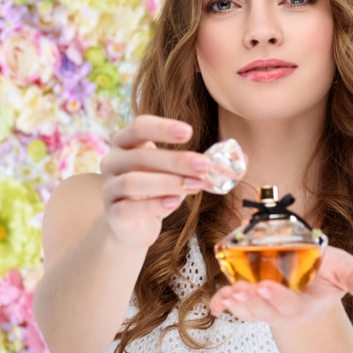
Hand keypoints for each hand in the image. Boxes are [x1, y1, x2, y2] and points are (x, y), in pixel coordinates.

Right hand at [99, 115, 209, 248]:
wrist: (132, 226)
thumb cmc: (158, 191)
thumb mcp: (178, 173)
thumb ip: (204, 164)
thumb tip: (242, 159)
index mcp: (126, 143)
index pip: (139, 126)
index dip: (163, 127)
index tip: (189, 132)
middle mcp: (112, 161)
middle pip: (142, 155)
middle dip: (177, 160)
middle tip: (204, 165)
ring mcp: (109, 187)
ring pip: (134, 181)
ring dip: (168, 182)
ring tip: (194, 185)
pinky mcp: (112, 213)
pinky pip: (130, 207)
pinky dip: (155, 204)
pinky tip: (175, 202)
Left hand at [209, 246, 352, 327]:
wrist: (307, 270)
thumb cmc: (325, 272)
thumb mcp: (344, 269)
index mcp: (305, 305)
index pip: (292, 306)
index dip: (279, 298)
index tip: (267, 287)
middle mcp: (281, 309)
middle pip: (265, 311)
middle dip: (254, 302)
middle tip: (244, 289)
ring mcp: (262, 304)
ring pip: (247, 309)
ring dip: (237, 302)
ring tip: (231, 292)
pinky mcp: (248, 296)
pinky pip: (232, 304)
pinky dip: (222, 303)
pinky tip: (217, 303)